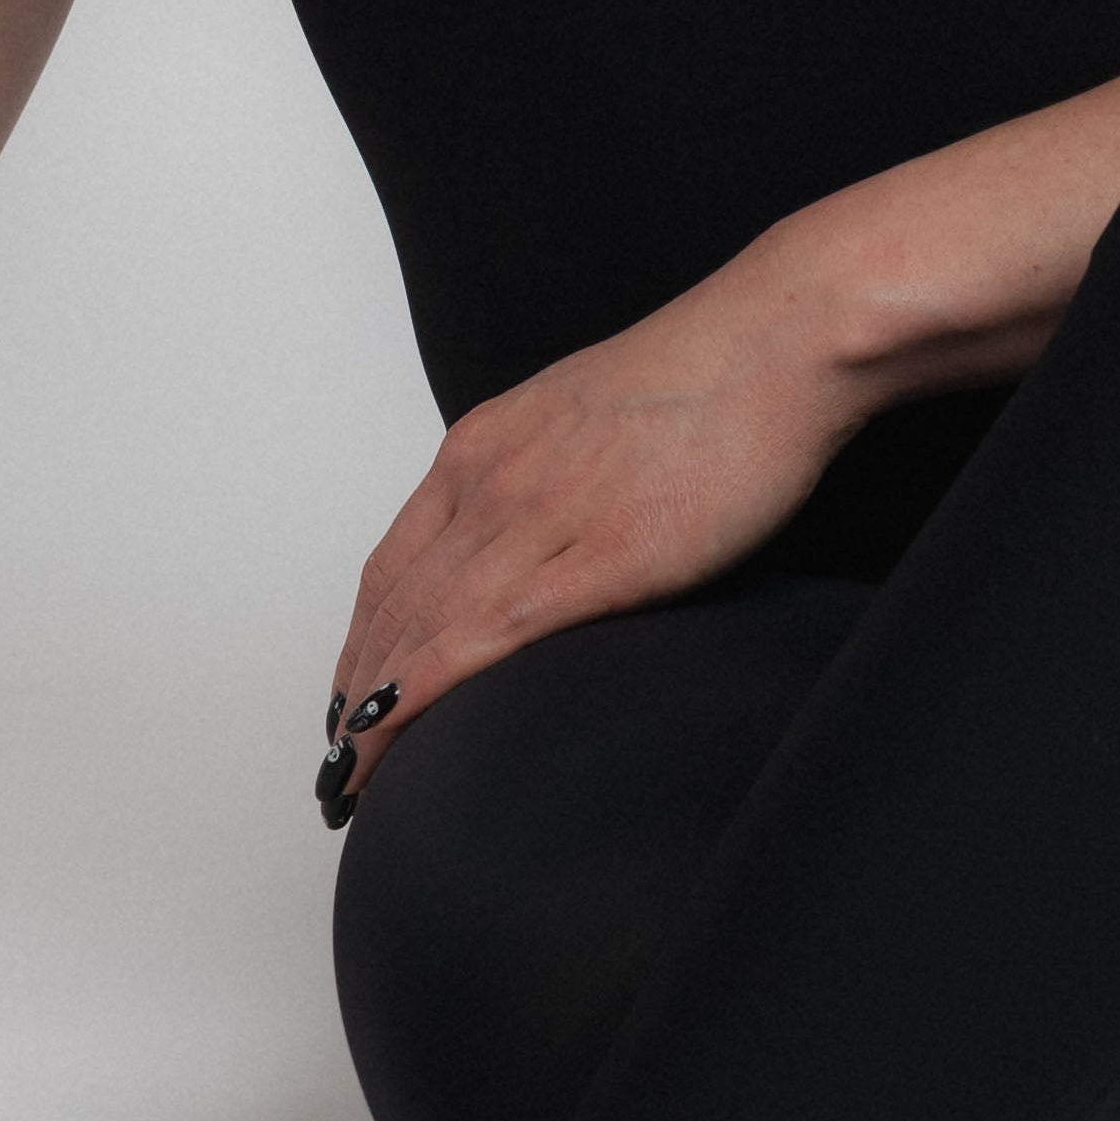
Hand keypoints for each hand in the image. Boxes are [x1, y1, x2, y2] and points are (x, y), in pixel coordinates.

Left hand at [324, 261, 858, 794]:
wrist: (782, 338)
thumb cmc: (713, 379)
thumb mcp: (590, 419)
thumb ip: (550, 480)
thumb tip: (544, 538)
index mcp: (488, 446)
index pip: (392, 567)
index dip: (360, 645)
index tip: (352, 701)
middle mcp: (494, 480)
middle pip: (393, 609)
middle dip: (355, 696)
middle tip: (338, 769)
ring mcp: (543, 517)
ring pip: (424, 630)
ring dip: (375, 713)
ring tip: (355, 781)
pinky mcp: (605, 556)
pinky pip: (487, 637)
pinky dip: (428, 694)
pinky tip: (403, 738)